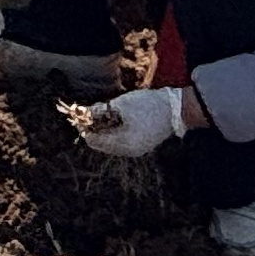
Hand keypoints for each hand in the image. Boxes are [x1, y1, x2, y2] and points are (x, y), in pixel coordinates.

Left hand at [74, 86, 190, 159]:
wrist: (177, 109)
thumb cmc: (149, 105)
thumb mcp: (121, 104)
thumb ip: (101, 110)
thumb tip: (83, 112)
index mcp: (123, 143)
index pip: (94, 141)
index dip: (84, 128)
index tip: (77, 117)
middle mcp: (128, 151)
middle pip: (101, 144)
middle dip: (92, 130)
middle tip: (85, 116)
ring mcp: (136, 150)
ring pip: (110, 144)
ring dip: (102, 131)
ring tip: (97, 117)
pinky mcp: (141, 145)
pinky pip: (120, 142)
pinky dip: (112, 133)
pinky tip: (111, 121)